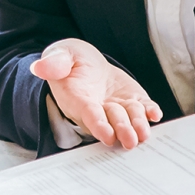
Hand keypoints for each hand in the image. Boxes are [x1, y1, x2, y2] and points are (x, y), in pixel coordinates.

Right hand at [31, 39, 162, 148]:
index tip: (107, 135)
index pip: (88, 114)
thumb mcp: (60, 55)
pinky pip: (142, 109)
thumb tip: (39, 67)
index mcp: (77, 99)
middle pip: (111, 120)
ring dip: (137, 125)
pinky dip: (149, 112)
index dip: (98, 124)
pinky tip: (154, 113)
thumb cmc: (70, 61)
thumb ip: (54, 63)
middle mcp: (98, 108)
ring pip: (129, 118)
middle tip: (131, 139)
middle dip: (122, 129)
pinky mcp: (132, 101)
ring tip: (144, 133)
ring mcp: (116, 106)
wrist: (86, 64)